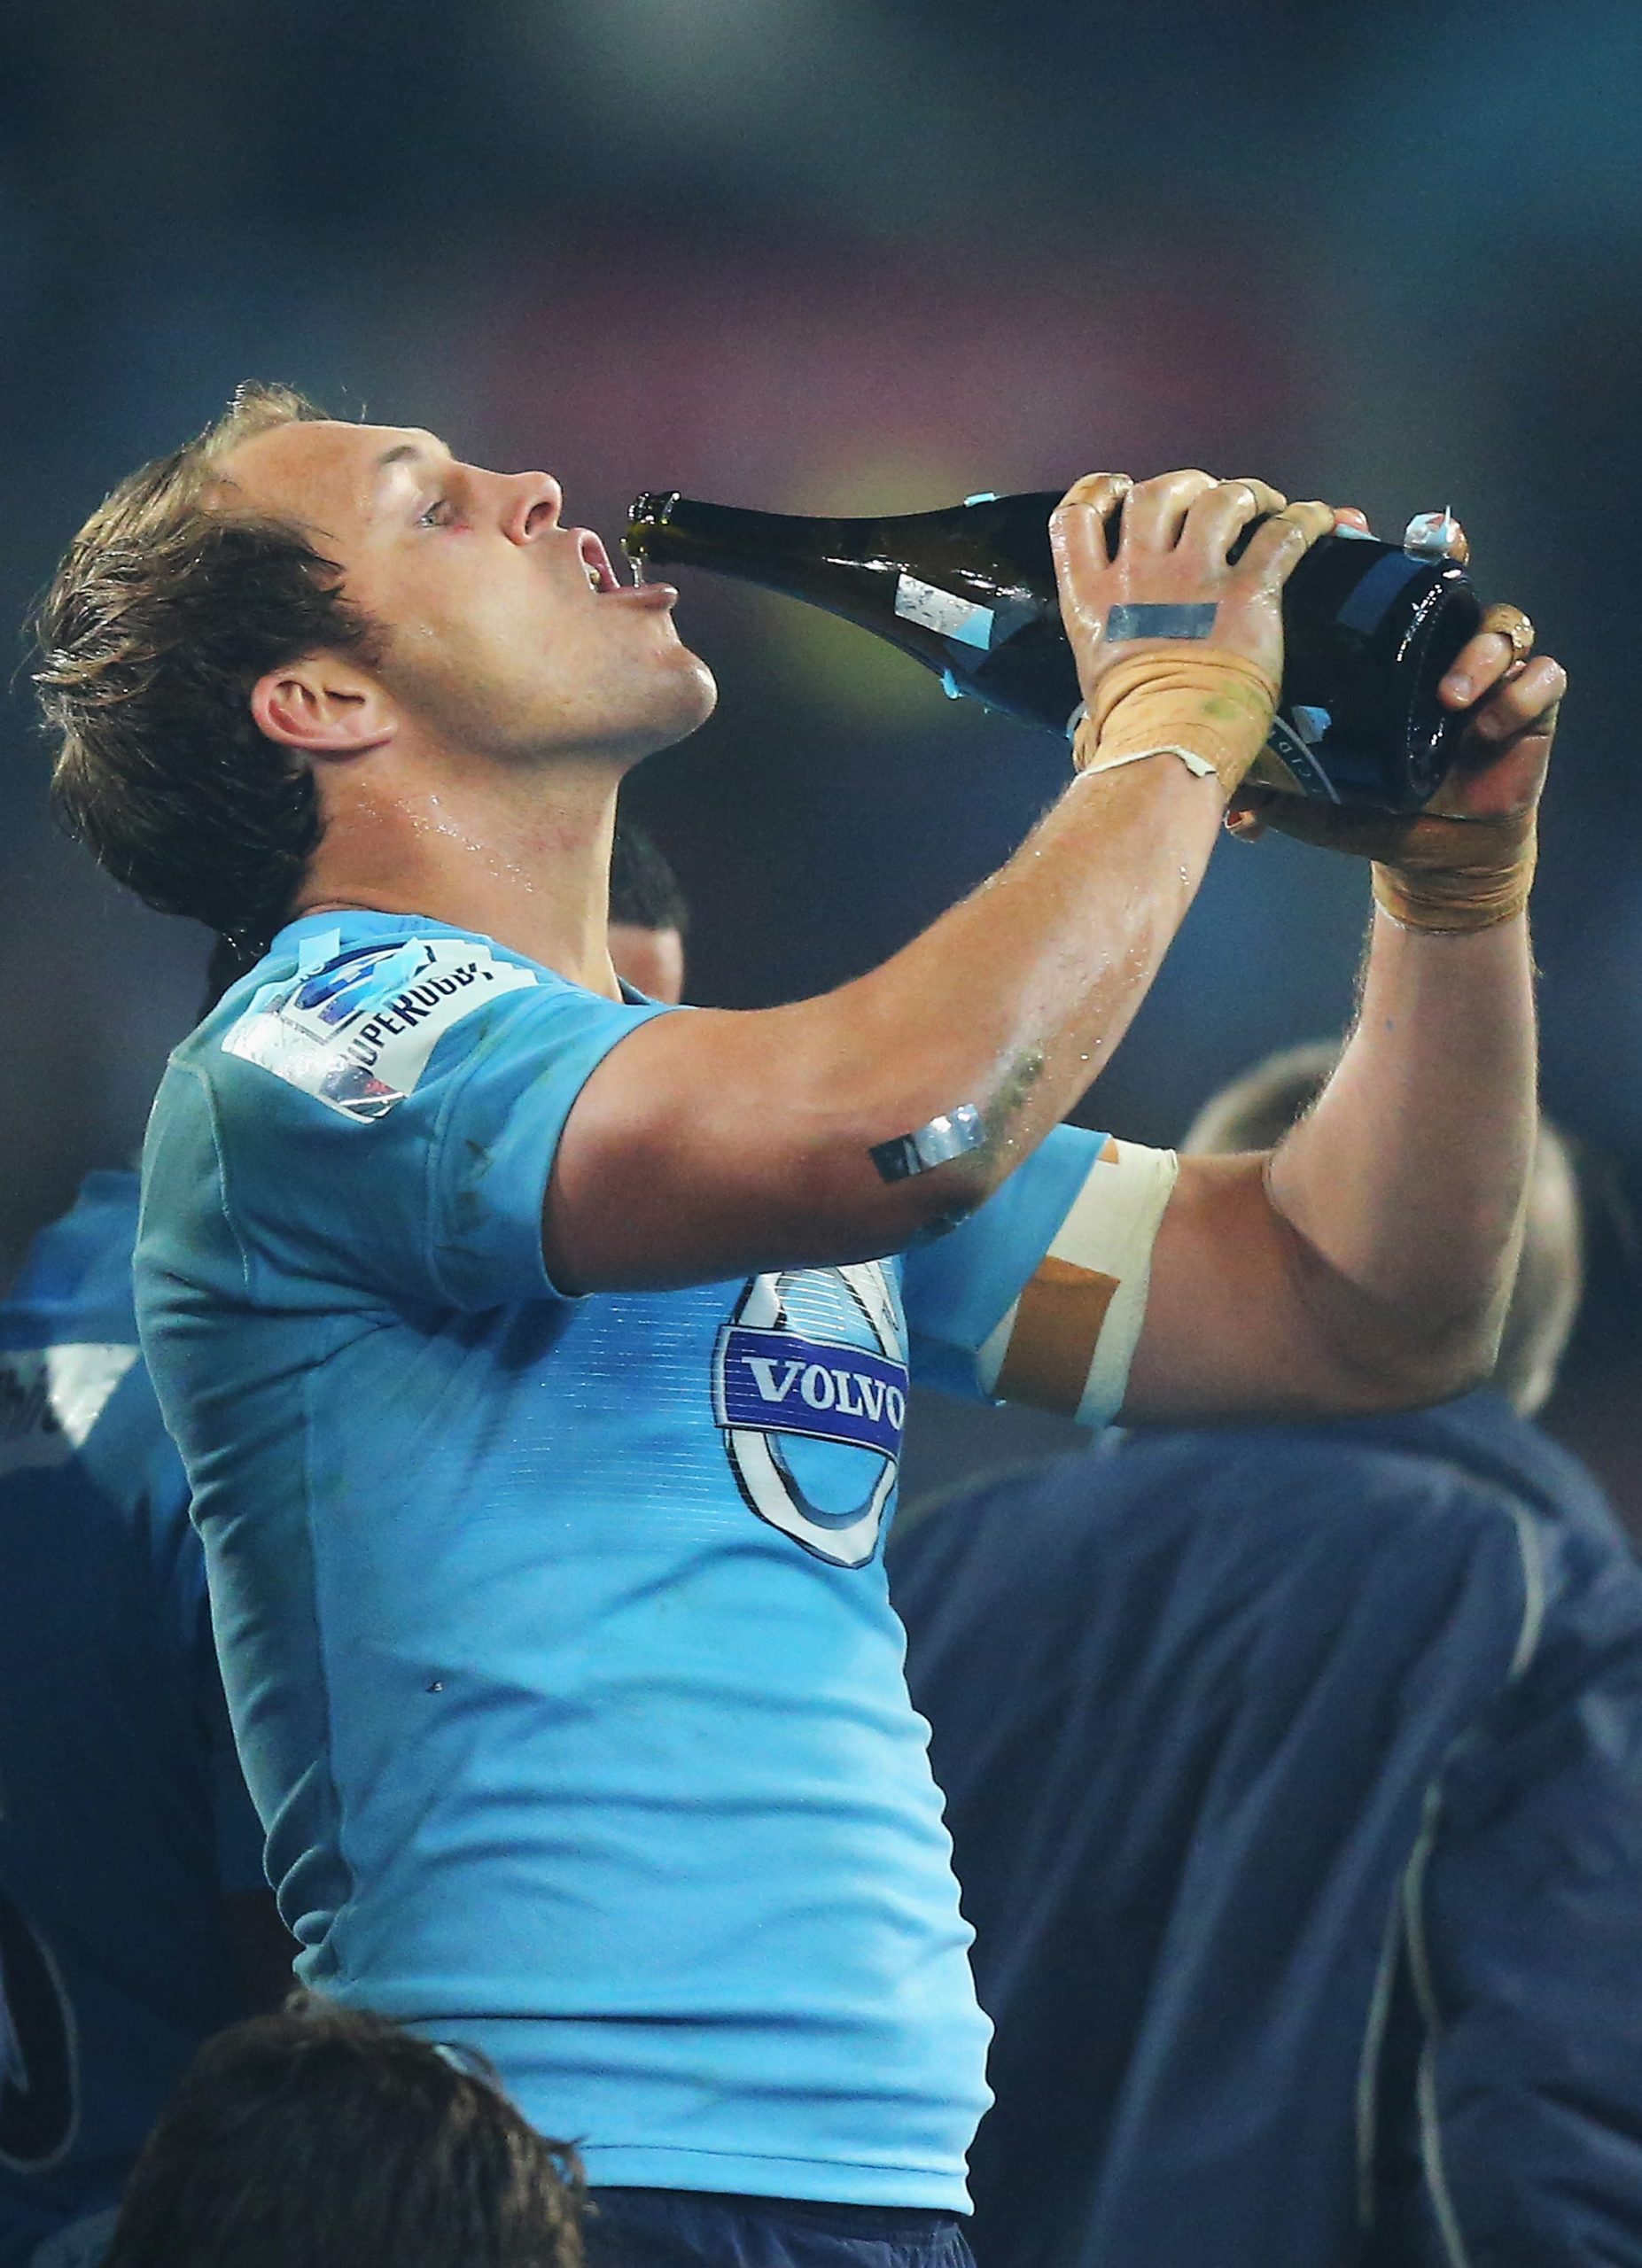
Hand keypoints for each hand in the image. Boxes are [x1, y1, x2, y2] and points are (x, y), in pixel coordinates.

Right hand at [1051, 470, 1336, 705]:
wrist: (1167, 747)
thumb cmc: (1131, 733)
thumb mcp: (1095, 686)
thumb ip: (1106, 660)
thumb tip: (1102, 707)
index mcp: (1091, 598)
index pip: (1076, 516)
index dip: (1101, 491)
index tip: (1121, 491)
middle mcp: (1137, 575)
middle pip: (1155, 493)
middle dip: (1185, 486)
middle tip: (1210, 501)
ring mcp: (1192, 580)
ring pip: (1216, 498)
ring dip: (1243, 493)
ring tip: (1261, 504)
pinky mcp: (1245, 593)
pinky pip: (1281, 535)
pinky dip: (1305, 520)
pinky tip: (1318, 520)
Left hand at [1225, 508, 1565, 932]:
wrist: (1430, 856)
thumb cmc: (1369, 810)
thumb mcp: (1315, 798)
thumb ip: (1275, 792)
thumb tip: (1235, 809)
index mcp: (1382, 654)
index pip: (1378, 580)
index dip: (1367, 545)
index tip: (1346, 525)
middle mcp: (1435, 648)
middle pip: (1450, 574)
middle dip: (1446, 549)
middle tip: (1438, 545)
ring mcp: (1488, 673)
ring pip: (1504, 624)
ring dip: (1483, 653)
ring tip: (1450, 698)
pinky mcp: (1531, 706)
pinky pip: (1543, 679)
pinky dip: (1520, 696)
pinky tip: (1488, 728)